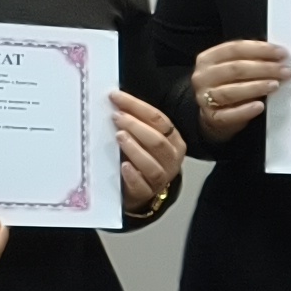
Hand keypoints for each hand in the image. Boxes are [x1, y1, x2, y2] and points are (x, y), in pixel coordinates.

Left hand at [111, 90, 183, 217]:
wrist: (141, 190)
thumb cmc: (140, 158)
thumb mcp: (143, 139)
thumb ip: (136, 123)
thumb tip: (116, 101)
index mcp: (174, 141)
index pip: (159, 120)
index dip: (137, 106)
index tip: (116, 97)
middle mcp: (171, 159)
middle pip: (158, 140)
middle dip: (135, 126)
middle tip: (116, 117)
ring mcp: (161, 178)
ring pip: (152, 163)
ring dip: (135, 148)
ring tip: (119, 136)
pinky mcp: (147, 193)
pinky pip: (142, 185)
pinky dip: (133, 175)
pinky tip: (124, 166)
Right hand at [188, 38, 289, 145]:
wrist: (214, 115)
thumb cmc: (229, 86)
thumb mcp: (234, 69)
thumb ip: (251, 60)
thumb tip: (280, 56)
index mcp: (207, 59)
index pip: (234, 49)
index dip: (259, 49)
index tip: (281, 53)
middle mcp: (203, 76)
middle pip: (235, 69)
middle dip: (263, 68)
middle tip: (285, 71)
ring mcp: (204, 98)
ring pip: (231, 91)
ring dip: (256, 87)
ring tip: (275, 85)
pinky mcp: (211, 117)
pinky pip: (229, 114)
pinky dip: (246, 110)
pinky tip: (260, 106)